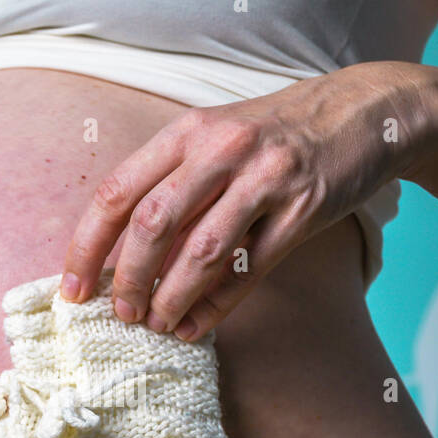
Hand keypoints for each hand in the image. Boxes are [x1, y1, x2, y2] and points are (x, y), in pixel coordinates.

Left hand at [60, 61, 430, 339]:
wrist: (364, 110)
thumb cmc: (278, 133)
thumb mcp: (217, 138)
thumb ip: (173, 184)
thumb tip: (124, 255)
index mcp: (187, 132)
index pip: (117, 193)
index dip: (88, 246)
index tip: (73, 290)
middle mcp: (221, 149)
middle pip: (153, 224)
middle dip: (129, 280)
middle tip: (122, 315)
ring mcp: (265, 177)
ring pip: (201, 250)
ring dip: (173, 298)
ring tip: (159, 325)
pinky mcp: (304, 206)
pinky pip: (252, 267)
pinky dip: (220, 304)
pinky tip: (199, 326)